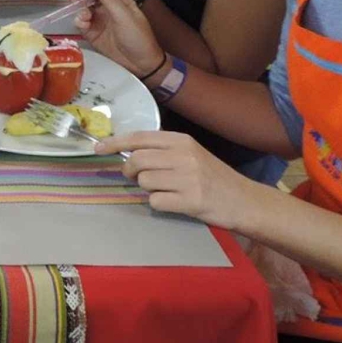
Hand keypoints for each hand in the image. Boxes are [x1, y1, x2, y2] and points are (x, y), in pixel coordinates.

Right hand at [74, 0, 162, 76]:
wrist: (140, 64)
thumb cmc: (138, 38)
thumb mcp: (125, 17)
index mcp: (120, 0)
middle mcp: (108, 8)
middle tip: (81, 0)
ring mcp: (99, 20)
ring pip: (84, 8)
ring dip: (80, 9)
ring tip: (84, 16)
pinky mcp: (92, 33)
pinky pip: (81, 23)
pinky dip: (79, 21)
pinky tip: (83, 24)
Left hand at [98, 131, 260, 231]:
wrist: (244, 200)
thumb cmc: (213, 177)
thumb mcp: (191, 154)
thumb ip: (163, 151)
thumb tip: (127, 152)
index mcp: (182, 140)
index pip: (139, 137)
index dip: (115, 142)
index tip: (97, 148)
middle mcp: (184, 155)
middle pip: (137, 160)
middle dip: (130, 171)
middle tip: (137, 178)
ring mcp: (188, 178)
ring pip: (144, 182)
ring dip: (148, 189)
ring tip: (166, 191)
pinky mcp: (191, 200)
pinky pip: (155, 202)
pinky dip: (159, 205)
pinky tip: (174, 203)